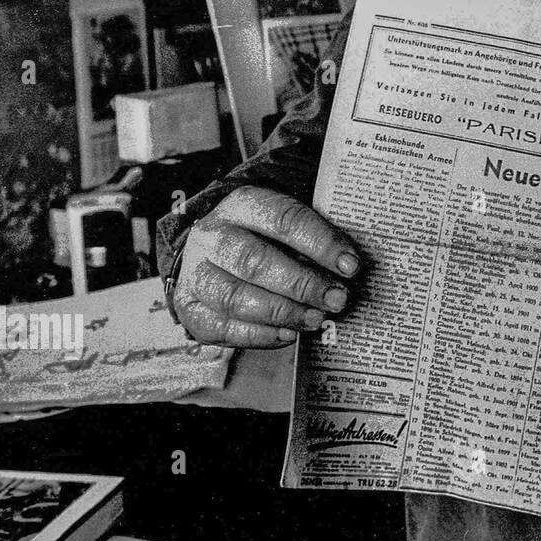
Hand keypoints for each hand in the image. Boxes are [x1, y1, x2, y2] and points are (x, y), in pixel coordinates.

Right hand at [172, 186, 360, 347]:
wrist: (216, 250)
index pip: (283, 219)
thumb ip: (316, 241)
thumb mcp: (289, 224)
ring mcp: (195, 272)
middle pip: (255, 261)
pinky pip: (220, 327)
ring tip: (317, 319)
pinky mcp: (189, 307)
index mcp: (242, 204)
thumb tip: (351, 269)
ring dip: (282, 313)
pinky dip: (257, 336)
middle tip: (338, 299)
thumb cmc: (269, 237)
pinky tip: (289, 335)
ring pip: (234, 297)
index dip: (320, 243)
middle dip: (302, 284)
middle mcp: (212, 236)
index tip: (352, 266)